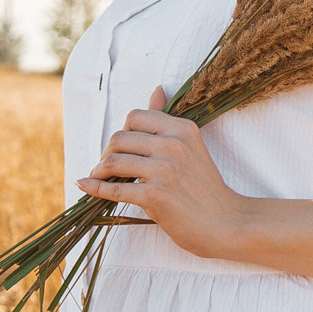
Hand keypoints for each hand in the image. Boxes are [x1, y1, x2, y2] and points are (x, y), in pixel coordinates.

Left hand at [77, 88, 251, 260]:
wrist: (226, 222)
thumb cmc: (205, 186)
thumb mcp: (191, 145)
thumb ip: (168, 120)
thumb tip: (157, 90)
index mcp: (182, 128)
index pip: (135, 116)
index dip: (123, 132)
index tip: (122, 148)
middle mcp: (174, 144)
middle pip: (119, 138)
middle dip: (107, 152)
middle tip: (107, 167)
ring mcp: (165, 170)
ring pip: (113, 161)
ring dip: (99, 171)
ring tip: (99, 177)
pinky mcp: (155, 195)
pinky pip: (114, 189)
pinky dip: (95, 188)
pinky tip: (86, 186)